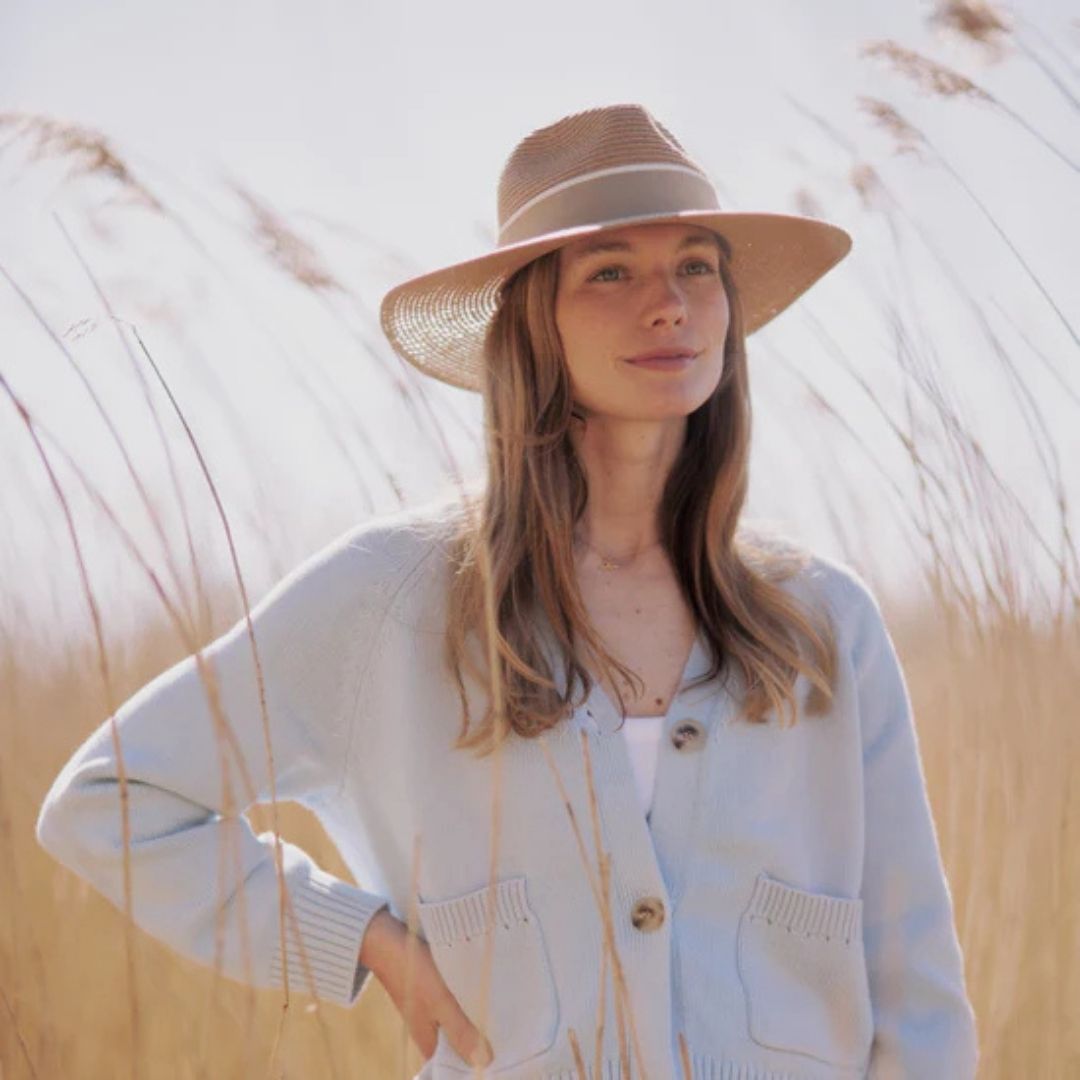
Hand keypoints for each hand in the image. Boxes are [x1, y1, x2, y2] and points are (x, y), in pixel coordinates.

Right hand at [361, 907, 494, 1067]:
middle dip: (483, 1039)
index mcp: (429, 1041)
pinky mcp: (434, 991)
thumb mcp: (439, 1000)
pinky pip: (457, 1003)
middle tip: (513, 1031)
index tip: (505, 1054)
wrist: (383, 938)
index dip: (479, 1061)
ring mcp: (431, 1009)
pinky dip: (471, 1001)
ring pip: (462, 1022)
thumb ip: (459, 1029)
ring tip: (506, 1012)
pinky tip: (487, 992)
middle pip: (462, 1043)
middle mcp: (430, 1029)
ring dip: (479, 1019)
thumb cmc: (411, 969)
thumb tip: (485, 1061)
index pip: (458, 1063)